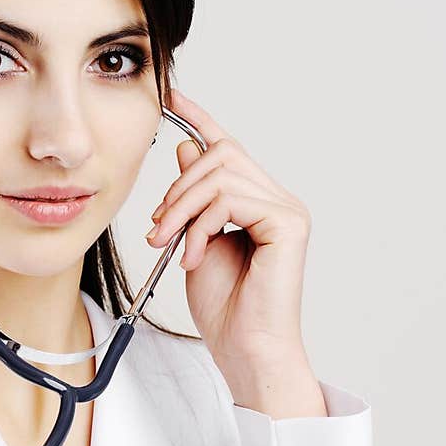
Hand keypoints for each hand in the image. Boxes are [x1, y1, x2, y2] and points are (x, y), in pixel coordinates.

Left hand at [146, 87, 313, 382]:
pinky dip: (201, 225)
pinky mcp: (289, 224)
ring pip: (221, 175)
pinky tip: (194, 256)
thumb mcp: (194, 242)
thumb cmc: (225, 308)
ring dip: (182, 209)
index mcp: (257, 203)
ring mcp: (287, 210)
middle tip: (157, 229)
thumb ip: (193, 200)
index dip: (199, 118)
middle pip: (220, 155)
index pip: (227, 147)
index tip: (170, 96)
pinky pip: (231, 199)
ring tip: (169, 245)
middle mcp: (277, 200)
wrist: (245, 349)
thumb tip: (187, 151)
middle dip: (177, 188)